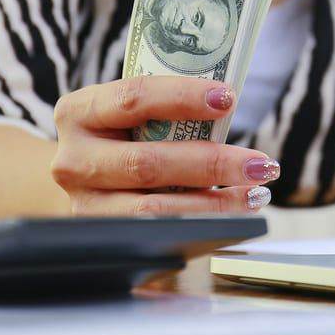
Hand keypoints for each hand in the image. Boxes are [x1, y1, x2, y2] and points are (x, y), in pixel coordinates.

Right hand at [50, 76, 279, 215]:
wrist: (83, 179)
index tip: (229, 98)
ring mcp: (85, 204)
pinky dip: (202, 225)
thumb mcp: (128, 114)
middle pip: (148, 163)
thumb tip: (229, 105)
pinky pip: (158, 235)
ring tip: (256, 193)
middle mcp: (74, 159)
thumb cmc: (121, 136)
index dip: (183, 97)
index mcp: (80, 112)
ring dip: (215, 203)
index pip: (134, 98)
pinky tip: (233, 215)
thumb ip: (166, 108)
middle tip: (259, 163)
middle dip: (212, 163)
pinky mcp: (104, 238)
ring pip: (154, 208)